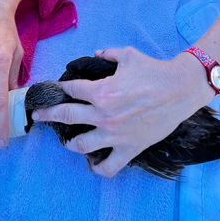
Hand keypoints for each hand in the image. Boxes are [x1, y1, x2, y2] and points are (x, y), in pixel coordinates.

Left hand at [32, 47, 214, 176]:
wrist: (182, 89)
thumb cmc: (154, 71)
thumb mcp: (127, 55)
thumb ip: (106, 53)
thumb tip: (95, 52)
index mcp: (101, 91)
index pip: (70, 90)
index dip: (59, 88)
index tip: (53, 89)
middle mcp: (104, 115)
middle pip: (65, 116)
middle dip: (47, 114)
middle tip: (37, 114)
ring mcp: (115, 134)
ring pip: (80, 145)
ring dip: (69, 143)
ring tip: (65, 140)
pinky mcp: (130, 148)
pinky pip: (108, 166)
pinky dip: (98, 168)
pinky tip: (92, 163)